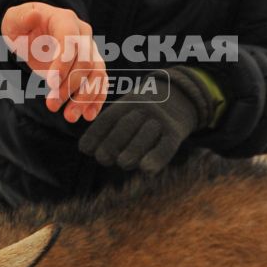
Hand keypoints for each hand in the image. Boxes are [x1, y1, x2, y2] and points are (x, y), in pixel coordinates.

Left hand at [1, 2, 106, 121]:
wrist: (32, 32)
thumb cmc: (22, 25)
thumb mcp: (15, 19)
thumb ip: (23, 18)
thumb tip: (34, 15)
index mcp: (65, 20)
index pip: (71, 40)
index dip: (64, 62)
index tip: (51, 83)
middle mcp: (83, 34)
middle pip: (85, 61)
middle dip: (70, 86)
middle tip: (52, 105)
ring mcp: (90, 50)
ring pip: (96, 74)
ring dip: (85, 97)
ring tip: (69, 117)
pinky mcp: (90, 66)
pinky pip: (99, 82)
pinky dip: (96, 99)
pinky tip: (87, 115)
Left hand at [77, 67, 221, 175]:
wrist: (181, 96)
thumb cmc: (144, 113)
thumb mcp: (128, 108)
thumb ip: (110, 126)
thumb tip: (87, 149)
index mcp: (127, 102)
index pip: (108, 119)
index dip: (95, 135)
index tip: (85, 150)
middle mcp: (144, 108)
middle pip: (125, 126)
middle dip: (111, 144)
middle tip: (103, 159)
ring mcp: (161, 120)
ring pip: (145, 136)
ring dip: (131, 151)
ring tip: (122, 163)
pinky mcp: (175, 133)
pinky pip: (166, 146)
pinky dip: (156, 158)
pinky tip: (146, 169)